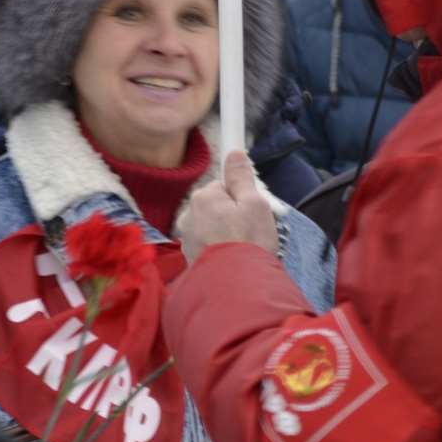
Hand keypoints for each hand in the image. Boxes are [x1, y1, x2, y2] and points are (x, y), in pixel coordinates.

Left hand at [175, 150, 278, 264]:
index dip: (241, 196)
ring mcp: (187, 238)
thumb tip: (234, 153)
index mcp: (203, 198)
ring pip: (211, 225)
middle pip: (215, 205)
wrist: (238, 288)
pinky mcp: (189, 258)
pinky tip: (232, 258)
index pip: (223, 186)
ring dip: (224, 232)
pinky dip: (218, 248)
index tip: (249, 207)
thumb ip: (241, 177)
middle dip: (232, 215)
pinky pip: (207, 244)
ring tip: (242, 247)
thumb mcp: (254, 203)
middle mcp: (188, 215)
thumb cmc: (249, 243)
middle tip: (251, 231)